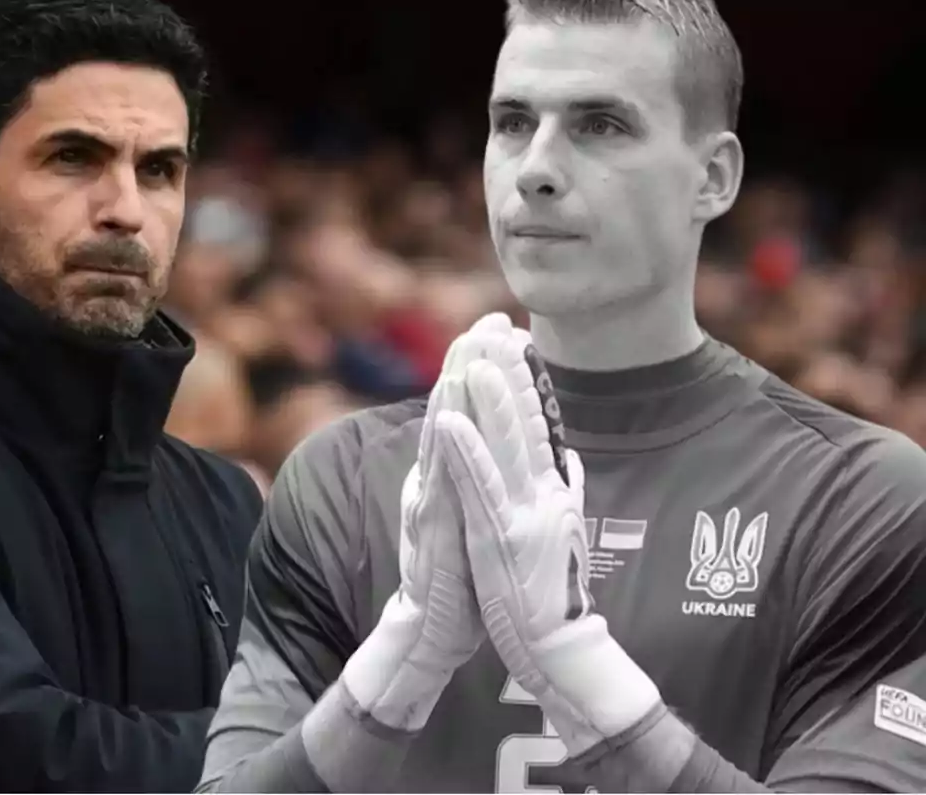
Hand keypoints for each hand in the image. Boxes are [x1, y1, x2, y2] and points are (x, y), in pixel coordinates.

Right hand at [341, 313, 514, 730]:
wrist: (435, 629)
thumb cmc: (464, 575)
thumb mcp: (485, 517)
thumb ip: (494, 480)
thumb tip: (518, 452)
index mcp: (462, 474)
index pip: (478, 413)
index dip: (493, 371)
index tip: (512, 330)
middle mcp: (441, 478)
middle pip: (456, 410)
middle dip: (473, 361)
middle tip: (491, 318)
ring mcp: (432, 501)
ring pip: (442, 436)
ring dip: (454, 390)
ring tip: (468, 349)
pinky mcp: (430, 530)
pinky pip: (438, 483)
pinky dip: (444, 450)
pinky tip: (448, 420)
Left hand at [435, 334, 660, 756]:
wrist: (555, 646)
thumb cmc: (550, 588)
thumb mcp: (561, 529)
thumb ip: (566, 489)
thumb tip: (571, 456)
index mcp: (549, 487)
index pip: (534, 422)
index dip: (522, 378)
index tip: (510, 336)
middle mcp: (541, 492)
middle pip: (522, 422)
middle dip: (507, 371)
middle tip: (492, 325)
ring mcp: (524, 514)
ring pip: (504, 447)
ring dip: (489, 401)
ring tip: (476, 358)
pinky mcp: (502, 539)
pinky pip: (479, 490)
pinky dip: (465, 454)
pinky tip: (449, 424)